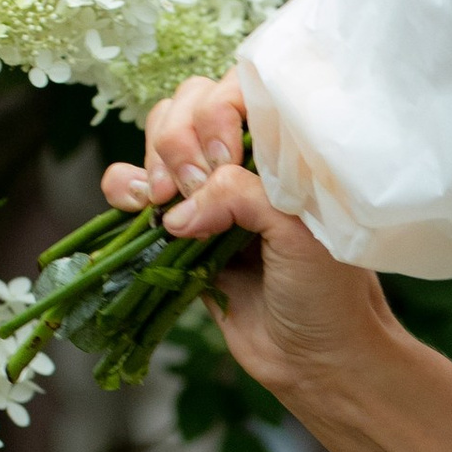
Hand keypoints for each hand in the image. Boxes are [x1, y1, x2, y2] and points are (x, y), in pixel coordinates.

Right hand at [102, 71, 400, 413]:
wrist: (318, 362)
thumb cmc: (328, 295)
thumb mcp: (299, 233)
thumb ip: (241, 196)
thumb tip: (179, 207)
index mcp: (287, 150)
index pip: (239, 89)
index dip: (219, 111)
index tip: (226, 160)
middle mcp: (248, 162)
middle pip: (190, 105)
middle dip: (182, 138)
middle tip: (195, 190)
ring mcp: (210, 193)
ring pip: (161, 138)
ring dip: (153, 158)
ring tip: (165, 203)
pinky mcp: (180, 228)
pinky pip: (135, 187)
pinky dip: (124, 186)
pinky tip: (137, 206)